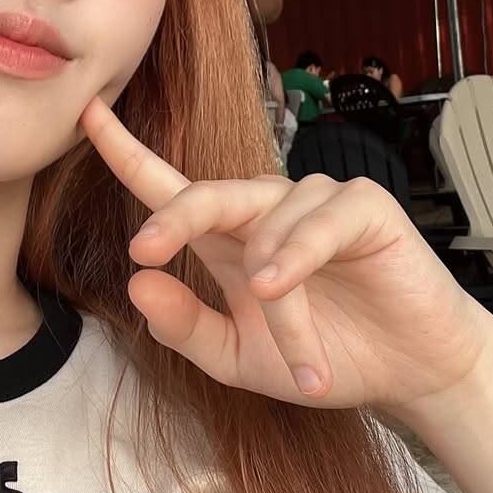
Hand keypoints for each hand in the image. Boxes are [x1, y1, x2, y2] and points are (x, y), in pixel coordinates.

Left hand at [81, 96, 491, 414]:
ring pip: (266, 229)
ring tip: (294, 353)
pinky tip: (282, 287)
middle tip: (145, 249)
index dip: (124, 150)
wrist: (409, 377)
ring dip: (274, 298)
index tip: (84, 115)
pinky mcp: (362, 206)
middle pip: (205, 192)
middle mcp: (264, 212)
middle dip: (172, 217)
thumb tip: (135, 281)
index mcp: (225, 241)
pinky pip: (316, 222)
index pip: (166, 185)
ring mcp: (314, 204)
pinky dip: (296, 257)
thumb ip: (184, 326)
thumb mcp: (238, 358)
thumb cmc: (326, 356)